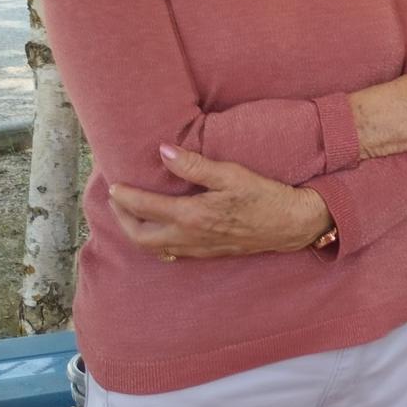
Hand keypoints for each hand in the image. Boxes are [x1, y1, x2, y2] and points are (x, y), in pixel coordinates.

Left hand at [109, 145, 327, 258]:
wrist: (291, 224)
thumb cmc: (264, 196)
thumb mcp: (231, 174)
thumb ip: (194, 165)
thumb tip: (163, 152)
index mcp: (192, 216)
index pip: (145, 208)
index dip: (125, 197)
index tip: (114, 185)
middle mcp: (190, 237)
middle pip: (140, 237)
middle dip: (123, 219)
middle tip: (117, 201)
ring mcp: (199, 249)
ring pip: (154, 249)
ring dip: (136, 232)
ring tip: (131, 215)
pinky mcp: (209, 253)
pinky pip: (172, 254)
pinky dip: (156, 243)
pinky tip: (159, 231)